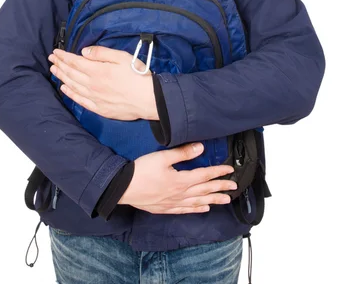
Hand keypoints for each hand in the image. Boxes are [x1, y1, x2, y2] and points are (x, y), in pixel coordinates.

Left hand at [48, 46, 157, 120]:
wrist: (148, 99)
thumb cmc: (137, 76)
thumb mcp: (122, 57)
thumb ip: (101, 53)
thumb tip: (84, 52)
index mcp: (97, 70)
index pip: (75, 62)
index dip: (64, 56)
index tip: (56, 51)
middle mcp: (92, 84)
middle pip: (71, 73)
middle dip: (59, 65)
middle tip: (51, 59)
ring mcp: (94, 97)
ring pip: (73, 86)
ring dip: (62, 77)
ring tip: (54, 70)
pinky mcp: (99, 108)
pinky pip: (80, 100)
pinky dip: (70, 94)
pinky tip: (64, 89)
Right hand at [118, 143, 237, 213]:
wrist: (124, 188)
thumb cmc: (141, 170)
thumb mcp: (162, 157)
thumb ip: (182, 153)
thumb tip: (200, 148)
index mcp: (181, 179)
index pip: (204, 175)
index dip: (218, 172)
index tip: (230, 170)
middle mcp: (180, 193)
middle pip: (205, 190)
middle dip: (220, 187)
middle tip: (234, 187)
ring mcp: (173, 202)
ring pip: (198, 201)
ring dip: (213, 200)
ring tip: (225, 200)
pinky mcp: (166, 208)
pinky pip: (186, 210)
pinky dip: (197, 209)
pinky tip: (204, 208)